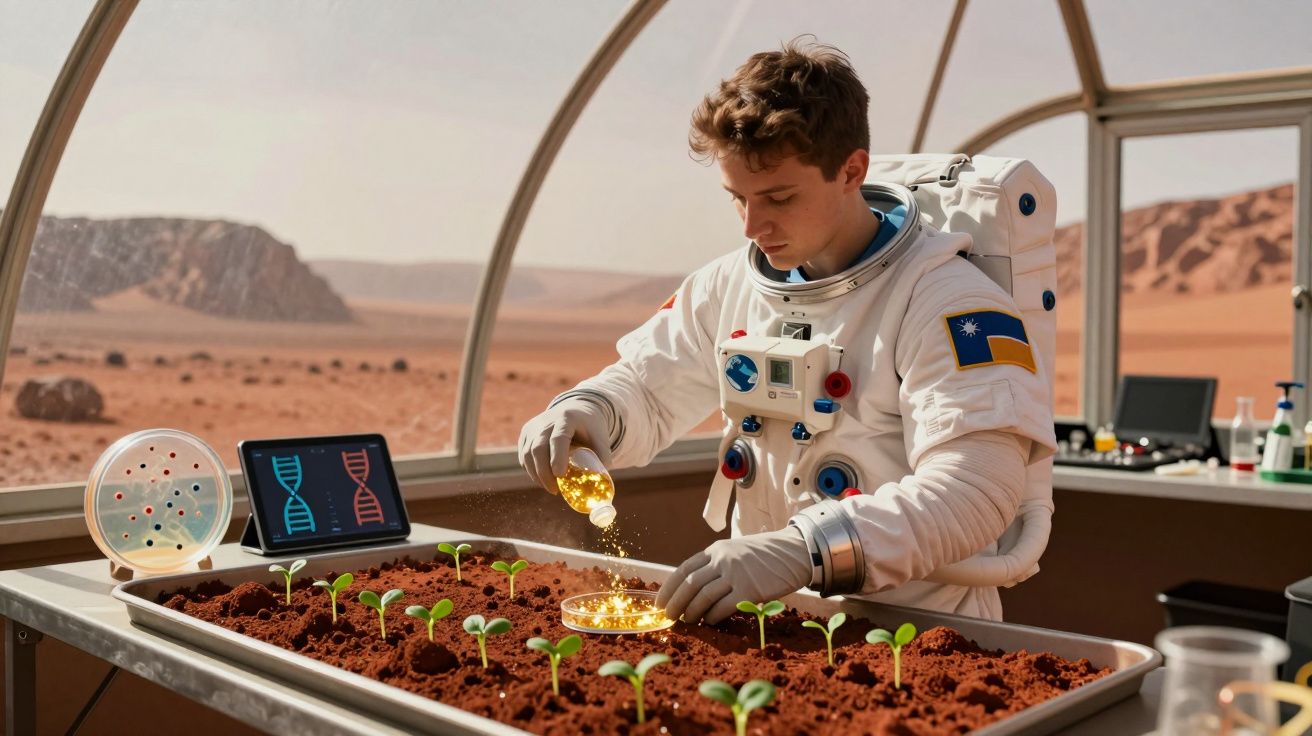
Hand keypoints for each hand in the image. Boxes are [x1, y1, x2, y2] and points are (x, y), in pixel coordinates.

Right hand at [517, 397, 611, 492]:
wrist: (576, 410)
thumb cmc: (590, 429)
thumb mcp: (601, 440)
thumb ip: (601, 460)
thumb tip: (598, 483)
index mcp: (567, 418)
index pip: (558, 438)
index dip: (557, 457)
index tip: (560, 475)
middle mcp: (547, 420)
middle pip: (538, 448)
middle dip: (544, 473)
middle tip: (555, 490)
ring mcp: (534, 426)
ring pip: (527, 453)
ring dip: (537, 474)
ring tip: (550, 488)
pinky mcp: (526, 433)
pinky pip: (524, 455)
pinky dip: (531, 470)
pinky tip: (542, 479)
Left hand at [656, 528, 811, 624]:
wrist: (795, 552)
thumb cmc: (765, 556)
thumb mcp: (735, 552)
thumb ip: (716, 565)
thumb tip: (693, 591)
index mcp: (716, 549)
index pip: (683, 569)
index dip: (668, 588)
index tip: (660, 603)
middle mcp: (723, 559)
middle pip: (690, 583)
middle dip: (675, 603)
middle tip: (668, 617)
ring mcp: (736, 573)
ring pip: (704, 596)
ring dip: (691, 612)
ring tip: (687, 622)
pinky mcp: (750, 589)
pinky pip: (723, 607)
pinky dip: (712, 616)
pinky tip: (709, 621)